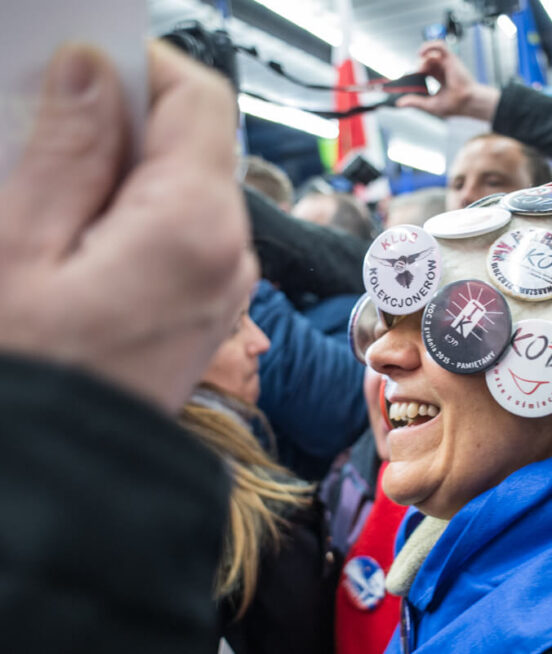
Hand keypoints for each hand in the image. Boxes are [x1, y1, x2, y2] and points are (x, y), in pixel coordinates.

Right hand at [0, 42, 256, 411]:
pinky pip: (182, 234)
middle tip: (43, 124)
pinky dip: (136, 213)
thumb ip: (65, 151)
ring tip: (49, 188)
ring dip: (123, 169)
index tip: (80, 61)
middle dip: (122, 120)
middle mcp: (229, 252)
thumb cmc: (34, 375)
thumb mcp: (19, 248)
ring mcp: (224, 284)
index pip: (199, 100)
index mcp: (194, 225)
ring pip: (185, 188)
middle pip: (193, 144)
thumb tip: (93, 73)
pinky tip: (77, 231)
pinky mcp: (206, 307)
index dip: (142, 65)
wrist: (63, 481)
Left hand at [395, 41, 499, 119]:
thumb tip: (400, 103)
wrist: (466, 101)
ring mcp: (447, 63)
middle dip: (419, 66)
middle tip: (416, 75)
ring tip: (422, 68)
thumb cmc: (455, 105)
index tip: (407, 78)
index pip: (426, 70)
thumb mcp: (430, 105)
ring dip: (424, 59)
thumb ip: (415, 102)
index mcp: (441, 79)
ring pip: (431, 53)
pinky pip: (439, 45)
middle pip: (427, 61)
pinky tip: (422, 53)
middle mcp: (444, 69)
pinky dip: (429, 46)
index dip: (416, 72)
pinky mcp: (451, 58)